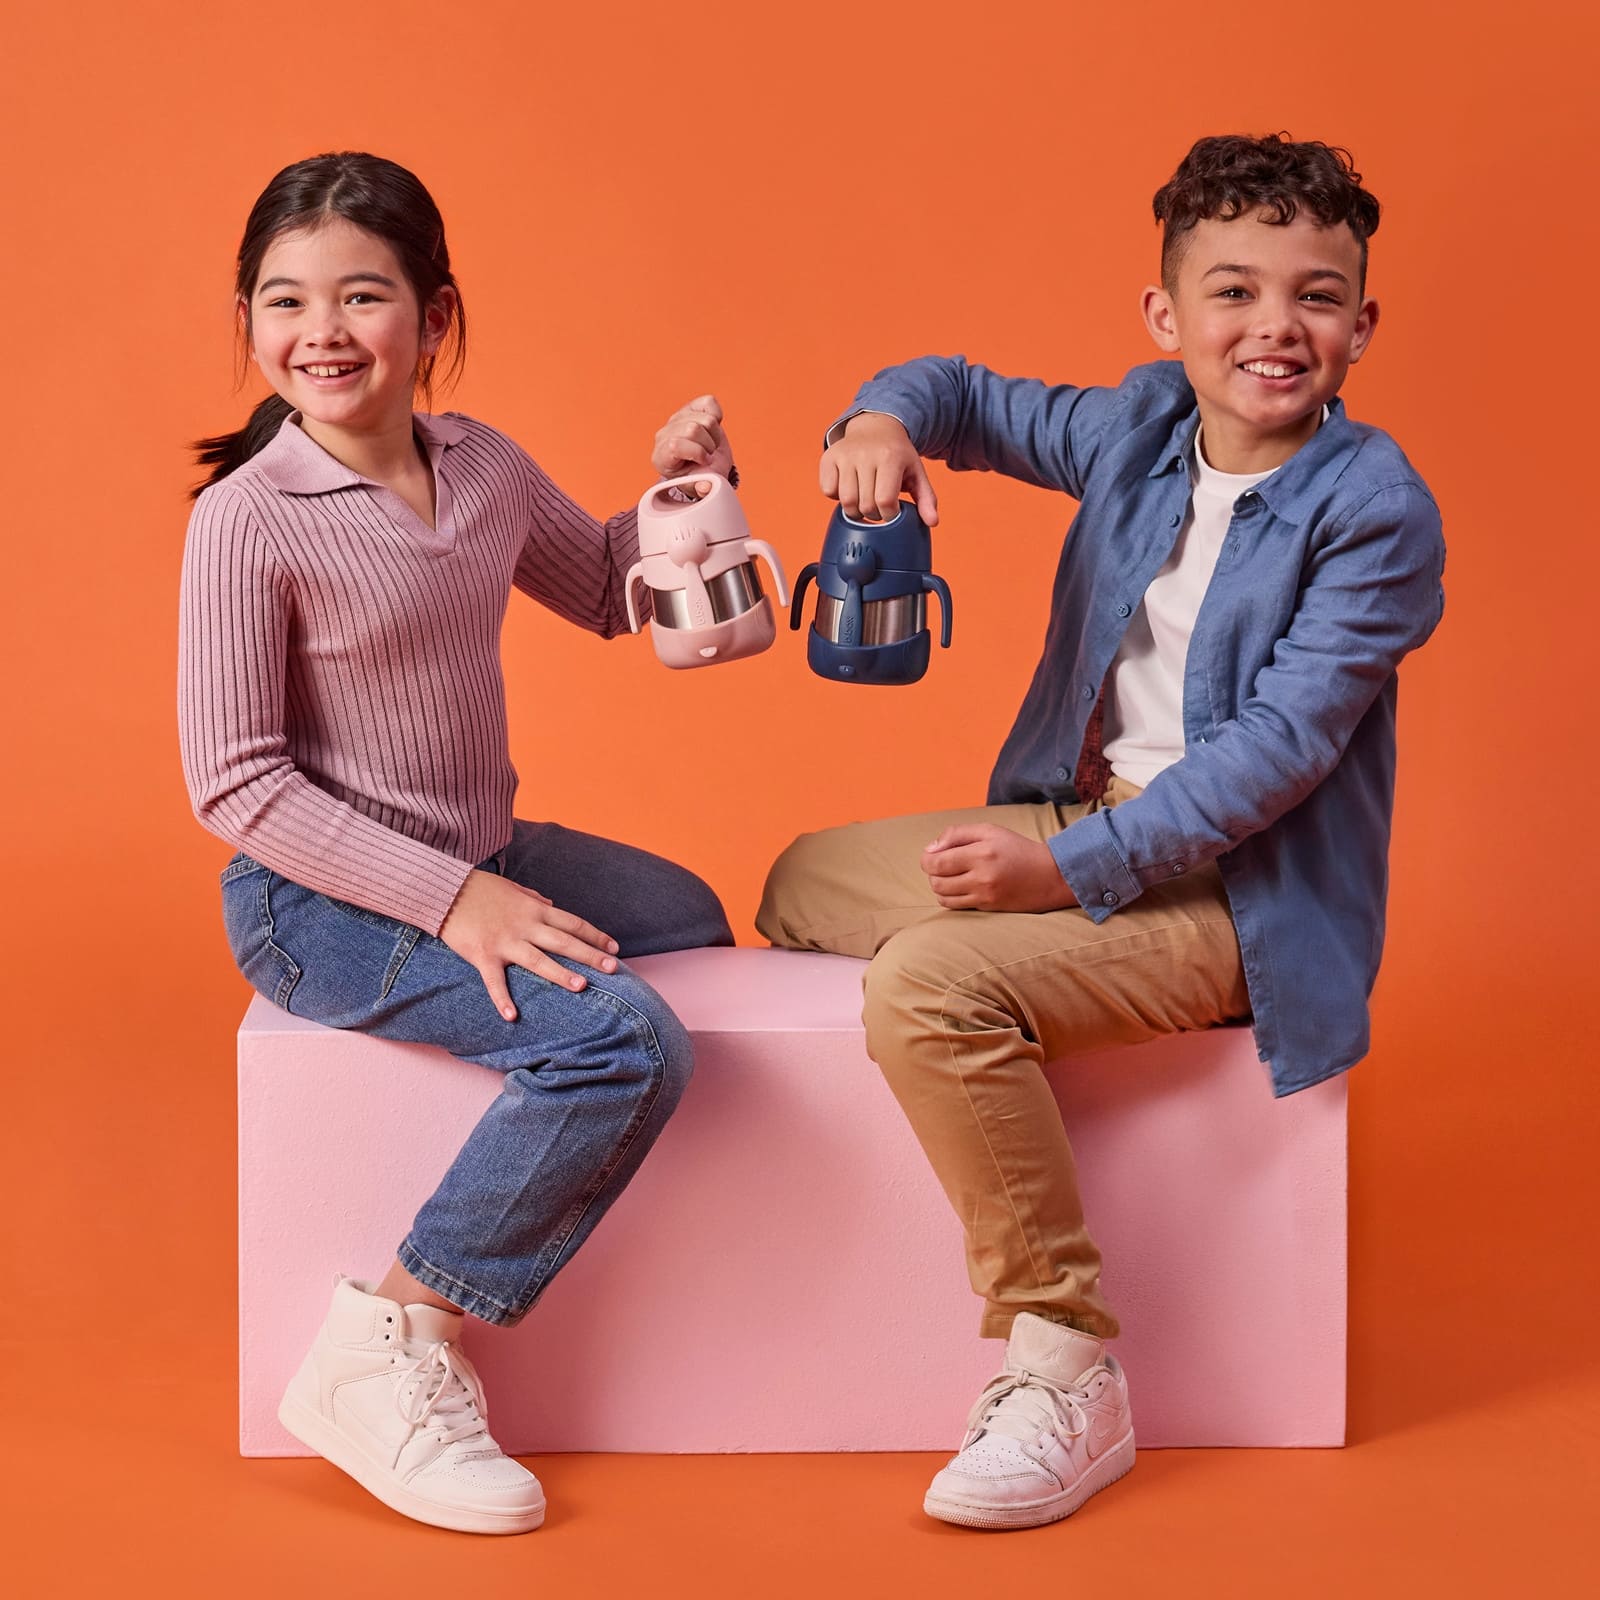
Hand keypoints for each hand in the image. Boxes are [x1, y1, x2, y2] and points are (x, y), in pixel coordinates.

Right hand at [439, 869, 619, 1020]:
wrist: (445, 889)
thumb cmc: (480, 888)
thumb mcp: (514, 888)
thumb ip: (534, 898)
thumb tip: (552, 904)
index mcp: (535, 909)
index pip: (573, 923)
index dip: (595, 935)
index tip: (614, 948)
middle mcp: (525, 925)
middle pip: (564, 941)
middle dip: (590, 955)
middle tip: (612, 969)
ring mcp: (505, 941)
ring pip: (538, 959)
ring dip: (560, 973)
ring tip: (581, 986)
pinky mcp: (483, 954)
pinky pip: (494, 980)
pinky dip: (502, 998)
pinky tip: (512, 1016)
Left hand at [652, 393, 734, 496]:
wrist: (707, 466)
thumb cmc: (701, 476)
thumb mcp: (702, 486)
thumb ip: (703, 488)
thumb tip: (703, 487)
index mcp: (661, 457)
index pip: (674, 445)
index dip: (696, 453)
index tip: (705, 462)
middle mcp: (664, 435)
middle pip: (693, 429)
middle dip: (708, 445)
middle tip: (708, 454)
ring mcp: (676, 419)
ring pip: (706, 419)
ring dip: (715, 435)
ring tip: (710, 444)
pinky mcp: (690, 407)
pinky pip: (710, 403)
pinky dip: (717, 416)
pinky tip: (711, 429)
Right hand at [820, 412, 938, 524]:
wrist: (876, 426)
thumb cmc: (897, 454)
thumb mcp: (916, 473)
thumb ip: (927, 499)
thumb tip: (932, 522)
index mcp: (890, 457)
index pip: (885, 502)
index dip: (889, 515)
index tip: (893, 511)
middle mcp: (865, 454)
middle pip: (865, 506)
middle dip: (874, 514)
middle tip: (879, 506)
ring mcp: (845, 455)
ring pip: (846, 502)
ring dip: (855, 510)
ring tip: (864, 500)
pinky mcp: (829, 457)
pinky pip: (828, 491)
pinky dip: (837, 496)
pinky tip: (849, 488)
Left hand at [920, 824, 1077, 911]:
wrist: (1049, 875)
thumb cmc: (1016, 849)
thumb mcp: (989, 830)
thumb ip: (957, 834)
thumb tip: (930, 848)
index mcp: (981, 853)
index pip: (936, 862)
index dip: (926, 859)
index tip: (931, 855)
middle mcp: (981, 877)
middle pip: (936, 882)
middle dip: (932, 873)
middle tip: (942, 865)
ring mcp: (984, 896)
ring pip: (943, 897)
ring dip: (939, 886)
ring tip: (950, 876)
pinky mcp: (987, 908)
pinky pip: (956, 906)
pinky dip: (950, 898)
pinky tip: (960, 887)